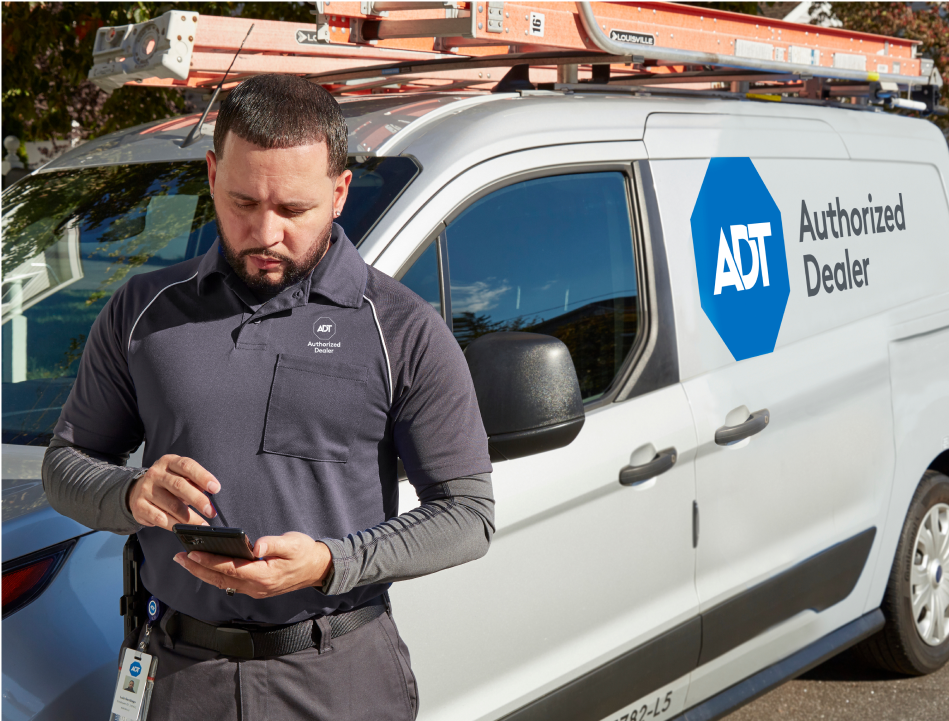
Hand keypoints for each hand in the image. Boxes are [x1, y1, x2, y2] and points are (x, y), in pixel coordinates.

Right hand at [128, 454, 219, 530]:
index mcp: (169, 462)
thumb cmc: (167, 485)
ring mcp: (145, 489)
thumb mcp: (180, 476)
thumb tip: (211, 492)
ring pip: (171, 505)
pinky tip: (183, 529)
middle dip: (198, 500)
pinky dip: (174, 525)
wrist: (137, 492)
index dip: (203, 477)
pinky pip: (160, 518)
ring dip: (189, 518)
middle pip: (179, 485)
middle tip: (211, 511)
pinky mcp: (139, 506)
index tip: (216, 488)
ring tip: (202, 524)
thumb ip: (194, 481)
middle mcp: (156, 473)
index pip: (187, 466)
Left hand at [173, 532, 333, 598]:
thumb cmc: (305, 553)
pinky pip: (229, 584)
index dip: (209, 561)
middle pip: (220, 579)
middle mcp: (256, 587)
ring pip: (222, 584)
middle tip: (179, 557)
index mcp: (264, 575)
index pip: (230, 568)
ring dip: (203, 573)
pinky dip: (215, 576)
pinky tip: (206, 568)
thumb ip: (274, 544)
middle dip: (198, 569)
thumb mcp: (293, 543)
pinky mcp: (256, 589)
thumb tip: (256, 546)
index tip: (192, 553)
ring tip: (186, 562)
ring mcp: (255, 590)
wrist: (318, 569)